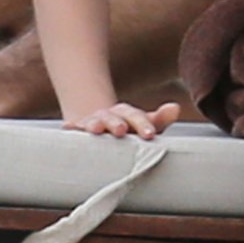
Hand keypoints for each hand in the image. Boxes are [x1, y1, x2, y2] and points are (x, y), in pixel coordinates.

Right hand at [64, 101, 182, 138]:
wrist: (100, 126)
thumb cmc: (129, 130)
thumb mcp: (145, 125)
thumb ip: (160, 119)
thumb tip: (175, 108)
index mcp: (127, 114)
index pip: (136, 116)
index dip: (143, 124)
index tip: (149, 134)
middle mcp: (110, 115)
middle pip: (114, 117)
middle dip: (117, 123)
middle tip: (121, 130)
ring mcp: (93, 122)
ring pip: (94, 121)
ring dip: (95, 124)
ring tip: (95, 130)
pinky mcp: (78, 130)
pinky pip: (74, 128)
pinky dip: (71, 128)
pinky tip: (68, 128)